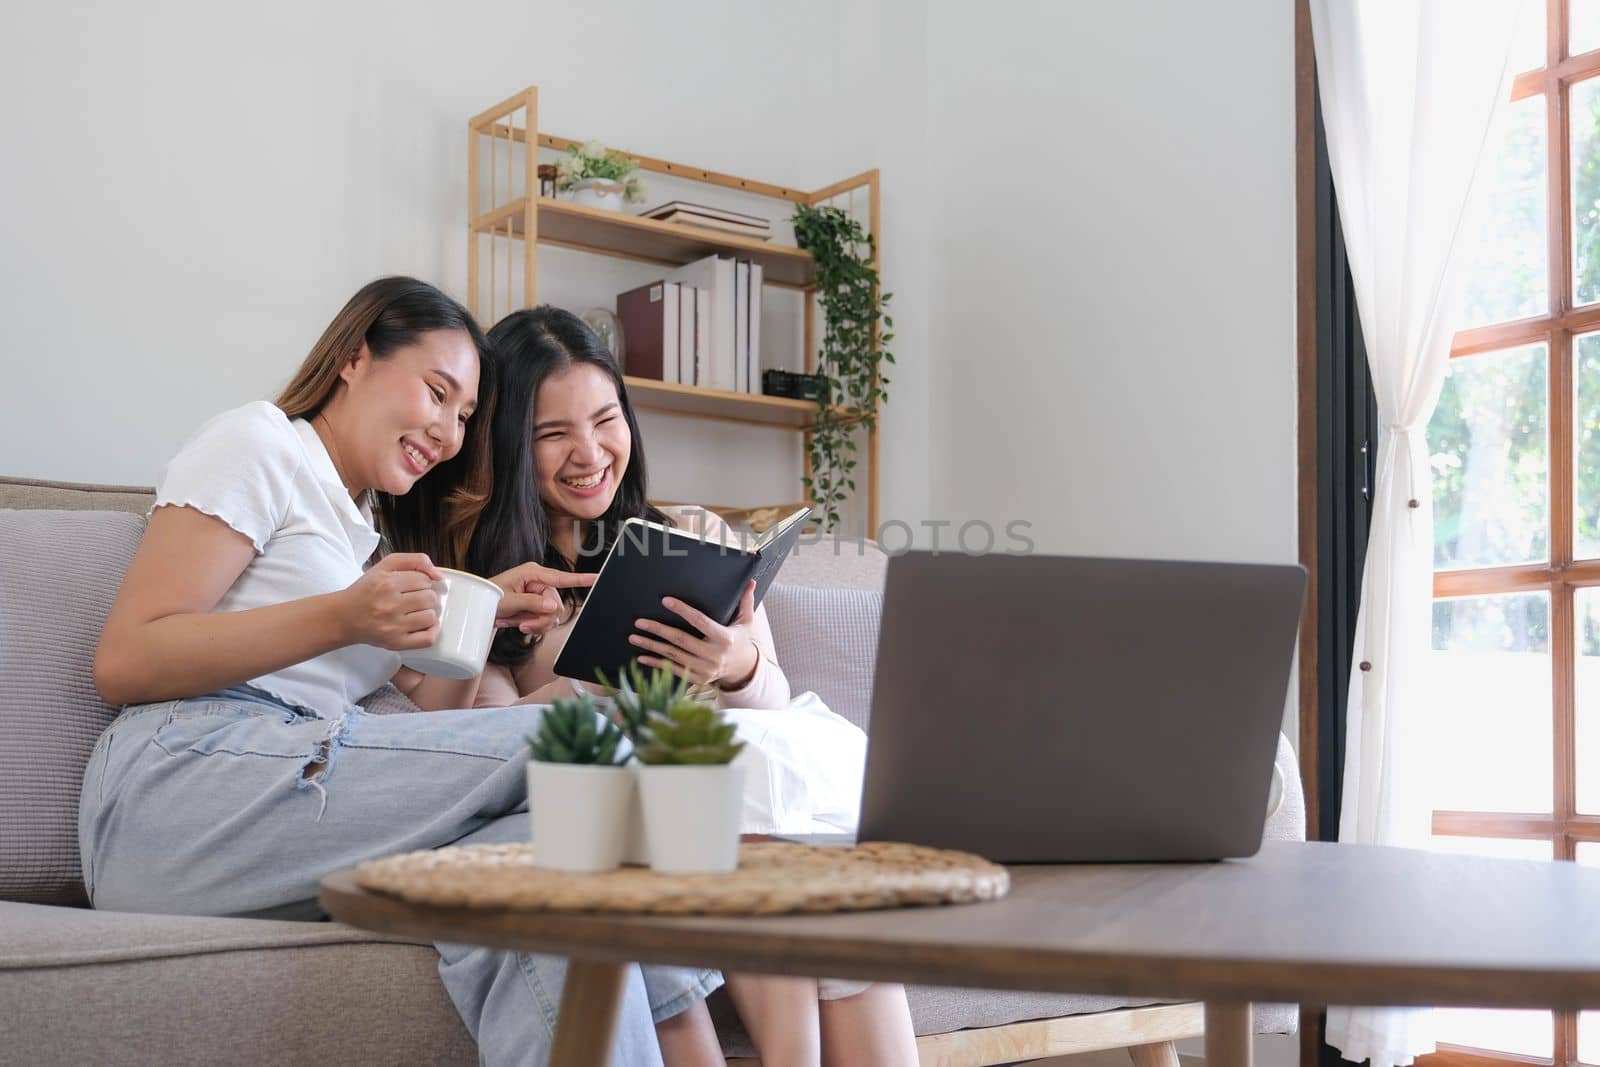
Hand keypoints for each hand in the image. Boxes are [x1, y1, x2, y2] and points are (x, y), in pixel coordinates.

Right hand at [340, 553, 442, 650]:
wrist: (343, 617)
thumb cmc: (366, 591)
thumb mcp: (385, 565)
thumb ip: (415, 561)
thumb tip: (438, 575)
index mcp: (386, 583)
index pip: (425, 580)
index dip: (422, 582)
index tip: (413, 586)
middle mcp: (389, 604)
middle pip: (430, 598)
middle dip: (425, 597)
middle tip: (413, 599)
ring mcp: (393, 626)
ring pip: (431, 617)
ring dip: (427, 613)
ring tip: (415, 612)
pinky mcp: (395, 643)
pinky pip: (427, 639)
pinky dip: (431, 632)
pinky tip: (422, 625)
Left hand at [490, 562, 597, 636]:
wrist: (478, 608)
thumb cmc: (489, 597)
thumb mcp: (508, 600)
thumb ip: (532, 602)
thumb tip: (553, 605)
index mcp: (533, 573)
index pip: (561, 578)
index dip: (581, 579)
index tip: (597, 578)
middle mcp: (539, 581)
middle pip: (556, 604)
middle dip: (541, 618)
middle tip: (523, 625)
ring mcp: (538, 593)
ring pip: (552, 614)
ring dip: (536, 623)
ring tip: (518, 624)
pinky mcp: (537, 605)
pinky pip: (545, 619)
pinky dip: (533, 625)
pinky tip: (519, 623)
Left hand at [629, 580, 760, 689]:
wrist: (742, 669)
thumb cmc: (740, 640)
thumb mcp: (746, 622)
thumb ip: (746, 602)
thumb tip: (751, 581)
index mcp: (725, 638)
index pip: (700, 621)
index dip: (682, 610)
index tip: (665, 600)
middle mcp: (713, 655)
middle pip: (681, 640)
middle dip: (658, 630)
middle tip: (639, 621)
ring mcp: (704, 669)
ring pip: (673, 655)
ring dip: (651, 646)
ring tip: (634, 637)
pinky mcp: (696, 679)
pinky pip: (672, 669)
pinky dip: (656, 663)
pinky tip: (641, 656)